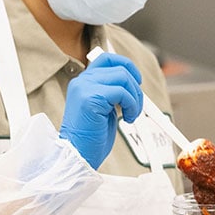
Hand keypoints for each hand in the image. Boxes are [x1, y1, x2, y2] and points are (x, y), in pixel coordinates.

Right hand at [60, 52, 142, 168]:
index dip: (126, 65)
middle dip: (135, 87)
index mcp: (83, 82)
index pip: (106, 59)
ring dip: (135, 98)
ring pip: (123, 77)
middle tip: (137, 107)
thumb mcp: (104, 109)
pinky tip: (127, 118)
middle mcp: (81, 81)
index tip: (137, 81)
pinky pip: (122, 92)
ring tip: (132, 114)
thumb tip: (134, 84)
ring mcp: (84, 88)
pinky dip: (131, 105)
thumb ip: (113, 93)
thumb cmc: (91, 137)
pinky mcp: (90, 98)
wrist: (78, 156)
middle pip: (119, 68)